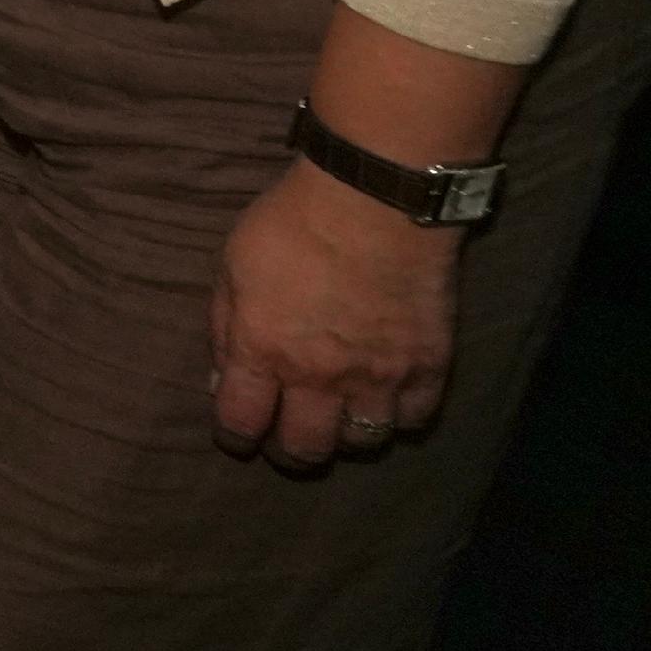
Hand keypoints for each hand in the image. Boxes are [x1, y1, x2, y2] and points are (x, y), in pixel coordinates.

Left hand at [210, 163, 460, 471]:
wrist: (374, 200)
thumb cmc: (290, 223)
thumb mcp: (231, 267)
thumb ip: (225, 330)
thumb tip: (222, 383)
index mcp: (264, 351)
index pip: (241, 424)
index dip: (235, 437)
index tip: (238, 435)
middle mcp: (319, 377)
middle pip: (304, 449)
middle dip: (290, 450)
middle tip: (290, 436)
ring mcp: (378, 376)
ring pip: (362, 443)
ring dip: (346, 436)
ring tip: (340, 418)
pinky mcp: (428, 366)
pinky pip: (415, 420)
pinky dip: (400, 417)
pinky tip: (389, 400)